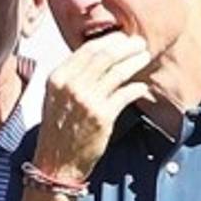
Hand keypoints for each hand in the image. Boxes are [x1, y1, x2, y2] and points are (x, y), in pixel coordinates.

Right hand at [34, 32, 152, 182]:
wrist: (56, 162)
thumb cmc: (57, 130)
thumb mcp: (55, 97)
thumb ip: (72, 77)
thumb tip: (98, 57)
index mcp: (58, 77)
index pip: (88, 49)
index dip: (109, 40)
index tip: (122, 38)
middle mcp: (71, 86)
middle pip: (105, 56)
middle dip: (126, 46)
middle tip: (139, 43)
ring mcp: (87, 100)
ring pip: (117, 72)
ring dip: (135, 61)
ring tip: (145, 57)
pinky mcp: (102, 116)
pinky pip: (125, 94)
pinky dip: (137, 88)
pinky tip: (142, 86)